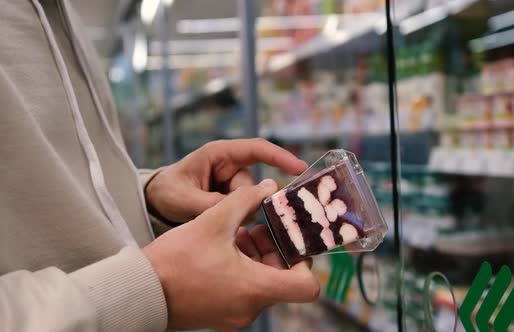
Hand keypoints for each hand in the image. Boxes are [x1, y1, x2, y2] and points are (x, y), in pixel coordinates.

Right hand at [143, 180, 319, 330]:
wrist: (140, 291)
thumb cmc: (176, 260)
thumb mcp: (213, 220)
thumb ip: (246, 200)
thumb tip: (269, 186)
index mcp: (256, 288)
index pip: (307, 286)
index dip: (304, 261)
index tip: (288, 241)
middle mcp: (251, 308)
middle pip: (284, 279)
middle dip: (274, 250)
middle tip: (258, 228)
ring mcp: (236, 315)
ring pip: (263, 283)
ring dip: (257, 257)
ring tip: (236, 234)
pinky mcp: (223, 315)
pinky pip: (245, 291)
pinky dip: (243, 269)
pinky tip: (224, 248)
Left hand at [145, 138, 307, 222]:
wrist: (156, 203)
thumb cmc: (167, 192)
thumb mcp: (183, 199)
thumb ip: (212, 204)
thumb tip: (244, 211)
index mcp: (219, 154)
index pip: (257, 149)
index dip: (280, 157)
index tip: (300, 169)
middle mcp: (230, 165)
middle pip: (254, 183)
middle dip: (243, 201)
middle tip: (220, 213)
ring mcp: (232, 182)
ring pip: (251, 200)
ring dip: (235, 212)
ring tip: (207, 215)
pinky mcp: (233, 197)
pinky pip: (245, 209)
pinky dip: (235, 218)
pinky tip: (217, 221)